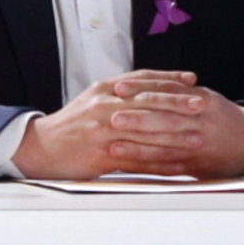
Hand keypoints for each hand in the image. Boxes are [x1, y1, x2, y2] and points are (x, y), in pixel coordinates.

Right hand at [10, 70, 243, 179]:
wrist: (42, 147)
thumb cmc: (72, 124)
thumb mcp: (93, 98)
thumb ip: (120, 92)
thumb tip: (149, 86)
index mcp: (105, 90)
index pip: (143, 80)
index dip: (170, 79)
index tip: (192, 80)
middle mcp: (106, 106)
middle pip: (149, 103)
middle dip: (179, 104)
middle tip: (202, 105)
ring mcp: (105, 131)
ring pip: (147, 133)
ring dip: (176, 136)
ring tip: (198, 138)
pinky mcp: (104, 155)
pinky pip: (138, 160)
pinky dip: (160, 163)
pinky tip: (177, 165)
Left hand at [106, 76, 243, 177]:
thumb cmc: (225, 118)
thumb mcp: (207, 97)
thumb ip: (179, 92)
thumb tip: (146, 86)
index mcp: (202, 100)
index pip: (168, 92)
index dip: (142, 89)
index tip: (119, 88)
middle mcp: (200, 122)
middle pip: (165, 119)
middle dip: (137, 118)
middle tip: (112, 117)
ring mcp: (197, 145)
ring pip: (164, 145)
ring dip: (137, 146)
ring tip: (113, 145)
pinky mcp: (194, 165)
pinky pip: (168, 166)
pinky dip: (147, 166)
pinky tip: (130, 165)